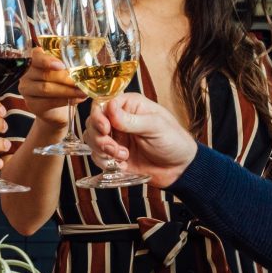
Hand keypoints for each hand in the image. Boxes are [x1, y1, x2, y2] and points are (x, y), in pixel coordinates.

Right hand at [15, 50, 84, 126]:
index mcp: (34, 61)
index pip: (37, 56)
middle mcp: (27, 74)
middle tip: (81, 81)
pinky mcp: (32, 104)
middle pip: (46, 74)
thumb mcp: (63, 74)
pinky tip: (77, 99)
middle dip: (66, 78)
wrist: (55, 110)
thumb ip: (69, 69)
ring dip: (67, 90)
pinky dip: (65, 100)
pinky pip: (49, 101)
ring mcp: (27, 90)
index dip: (47, 60)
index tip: (61, 65)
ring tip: (82, 92)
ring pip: (47, 88)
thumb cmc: (59, 86)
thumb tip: (84, 72)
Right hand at [83, 93, 199, 187]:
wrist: (179, 169)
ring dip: (103, 151)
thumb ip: (131, 120)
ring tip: (123, 156)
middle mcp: (119, 120)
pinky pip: (97, 157)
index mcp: (129, 105)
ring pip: (91, 140)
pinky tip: (122, 165)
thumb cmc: (174, 141)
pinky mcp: (113, 155)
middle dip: (100, 137)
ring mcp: (115, 138)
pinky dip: (106, 162)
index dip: (98, 116)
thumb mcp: (155, 127)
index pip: (102, 104)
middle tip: (113, 148)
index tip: (105, 128)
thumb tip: (110, 108)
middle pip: (92, 122)